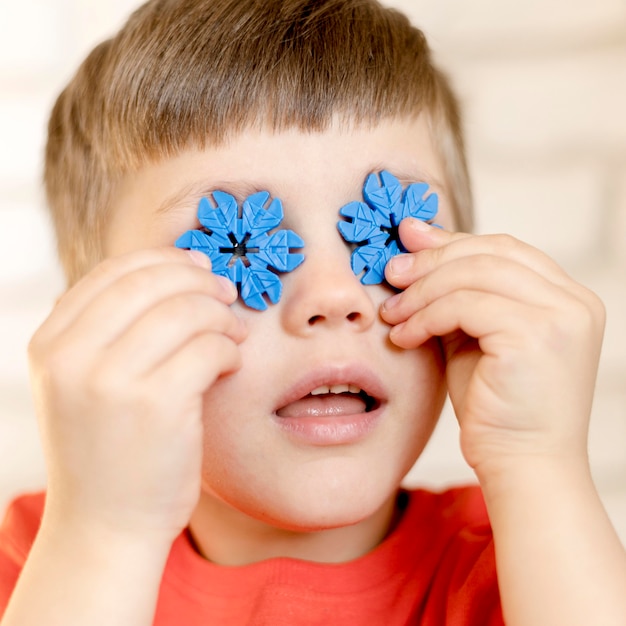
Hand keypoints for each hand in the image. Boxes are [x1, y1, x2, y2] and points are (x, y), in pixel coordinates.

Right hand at [28, 248, 245, 542]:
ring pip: (186, 311)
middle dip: (201, 281)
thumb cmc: (108, 448)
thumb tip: (178, 269)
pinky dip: (230, 349)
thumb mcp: (82, 383)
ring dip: (221, 316)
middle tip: (227, 294)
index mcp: (50, 343)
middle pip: (152, 283)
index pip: (114, 271)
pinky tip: (231, 365)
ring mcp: (111, 381)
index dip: (166, 261)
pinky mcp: (157, 407)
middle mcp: (72, 357)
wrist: (106, 525)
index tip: (199, 268)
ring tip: (233, 333)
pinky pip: (210, 348)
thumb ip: (110, 329)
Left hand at [380, 219, 604, 477]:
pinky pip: (465, 306)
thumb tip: (415, 236)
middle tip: (391, 272)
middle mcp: (574, 301)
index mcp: (566, 297)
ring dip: (421, 291)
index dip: (451, 241)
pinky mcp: (537, 336)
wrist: (521, 466)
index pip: (503, 248)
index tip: (406, 240)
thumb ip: (452, 293)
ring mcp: (561, 316)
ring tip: (391, 313)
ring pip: (473, 275)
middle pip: (489, 252)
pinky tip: (404, 337)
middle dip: (431, 260)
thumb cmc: (495, 406)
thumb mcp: (472, 337)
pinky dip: (426, 317)